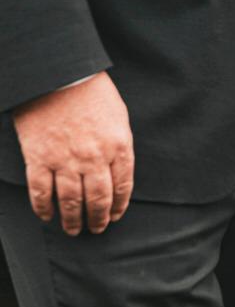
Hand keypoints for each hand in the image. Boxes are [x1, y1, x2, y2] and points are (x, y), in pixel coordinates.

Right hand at [12, 72, 133, 235]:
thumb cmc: (93, 93)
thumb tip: (118, 170)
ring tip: (74, 230)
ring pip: (70, 201)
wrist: (59, 77)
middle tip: (97, 229)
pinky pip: (41, 192)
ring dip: (73, 220)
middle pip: (98, 199)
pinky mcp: (39, 159)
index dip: (119, 205)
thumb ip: (120, 145)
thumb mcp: (119, 117)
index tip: (117, 215)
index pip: (122, 186)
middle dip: (98, 218)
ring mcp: (65, 160)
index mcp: (118, 146)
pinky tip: (48, 217)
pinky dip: (43, 208)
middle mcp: (94, 158)